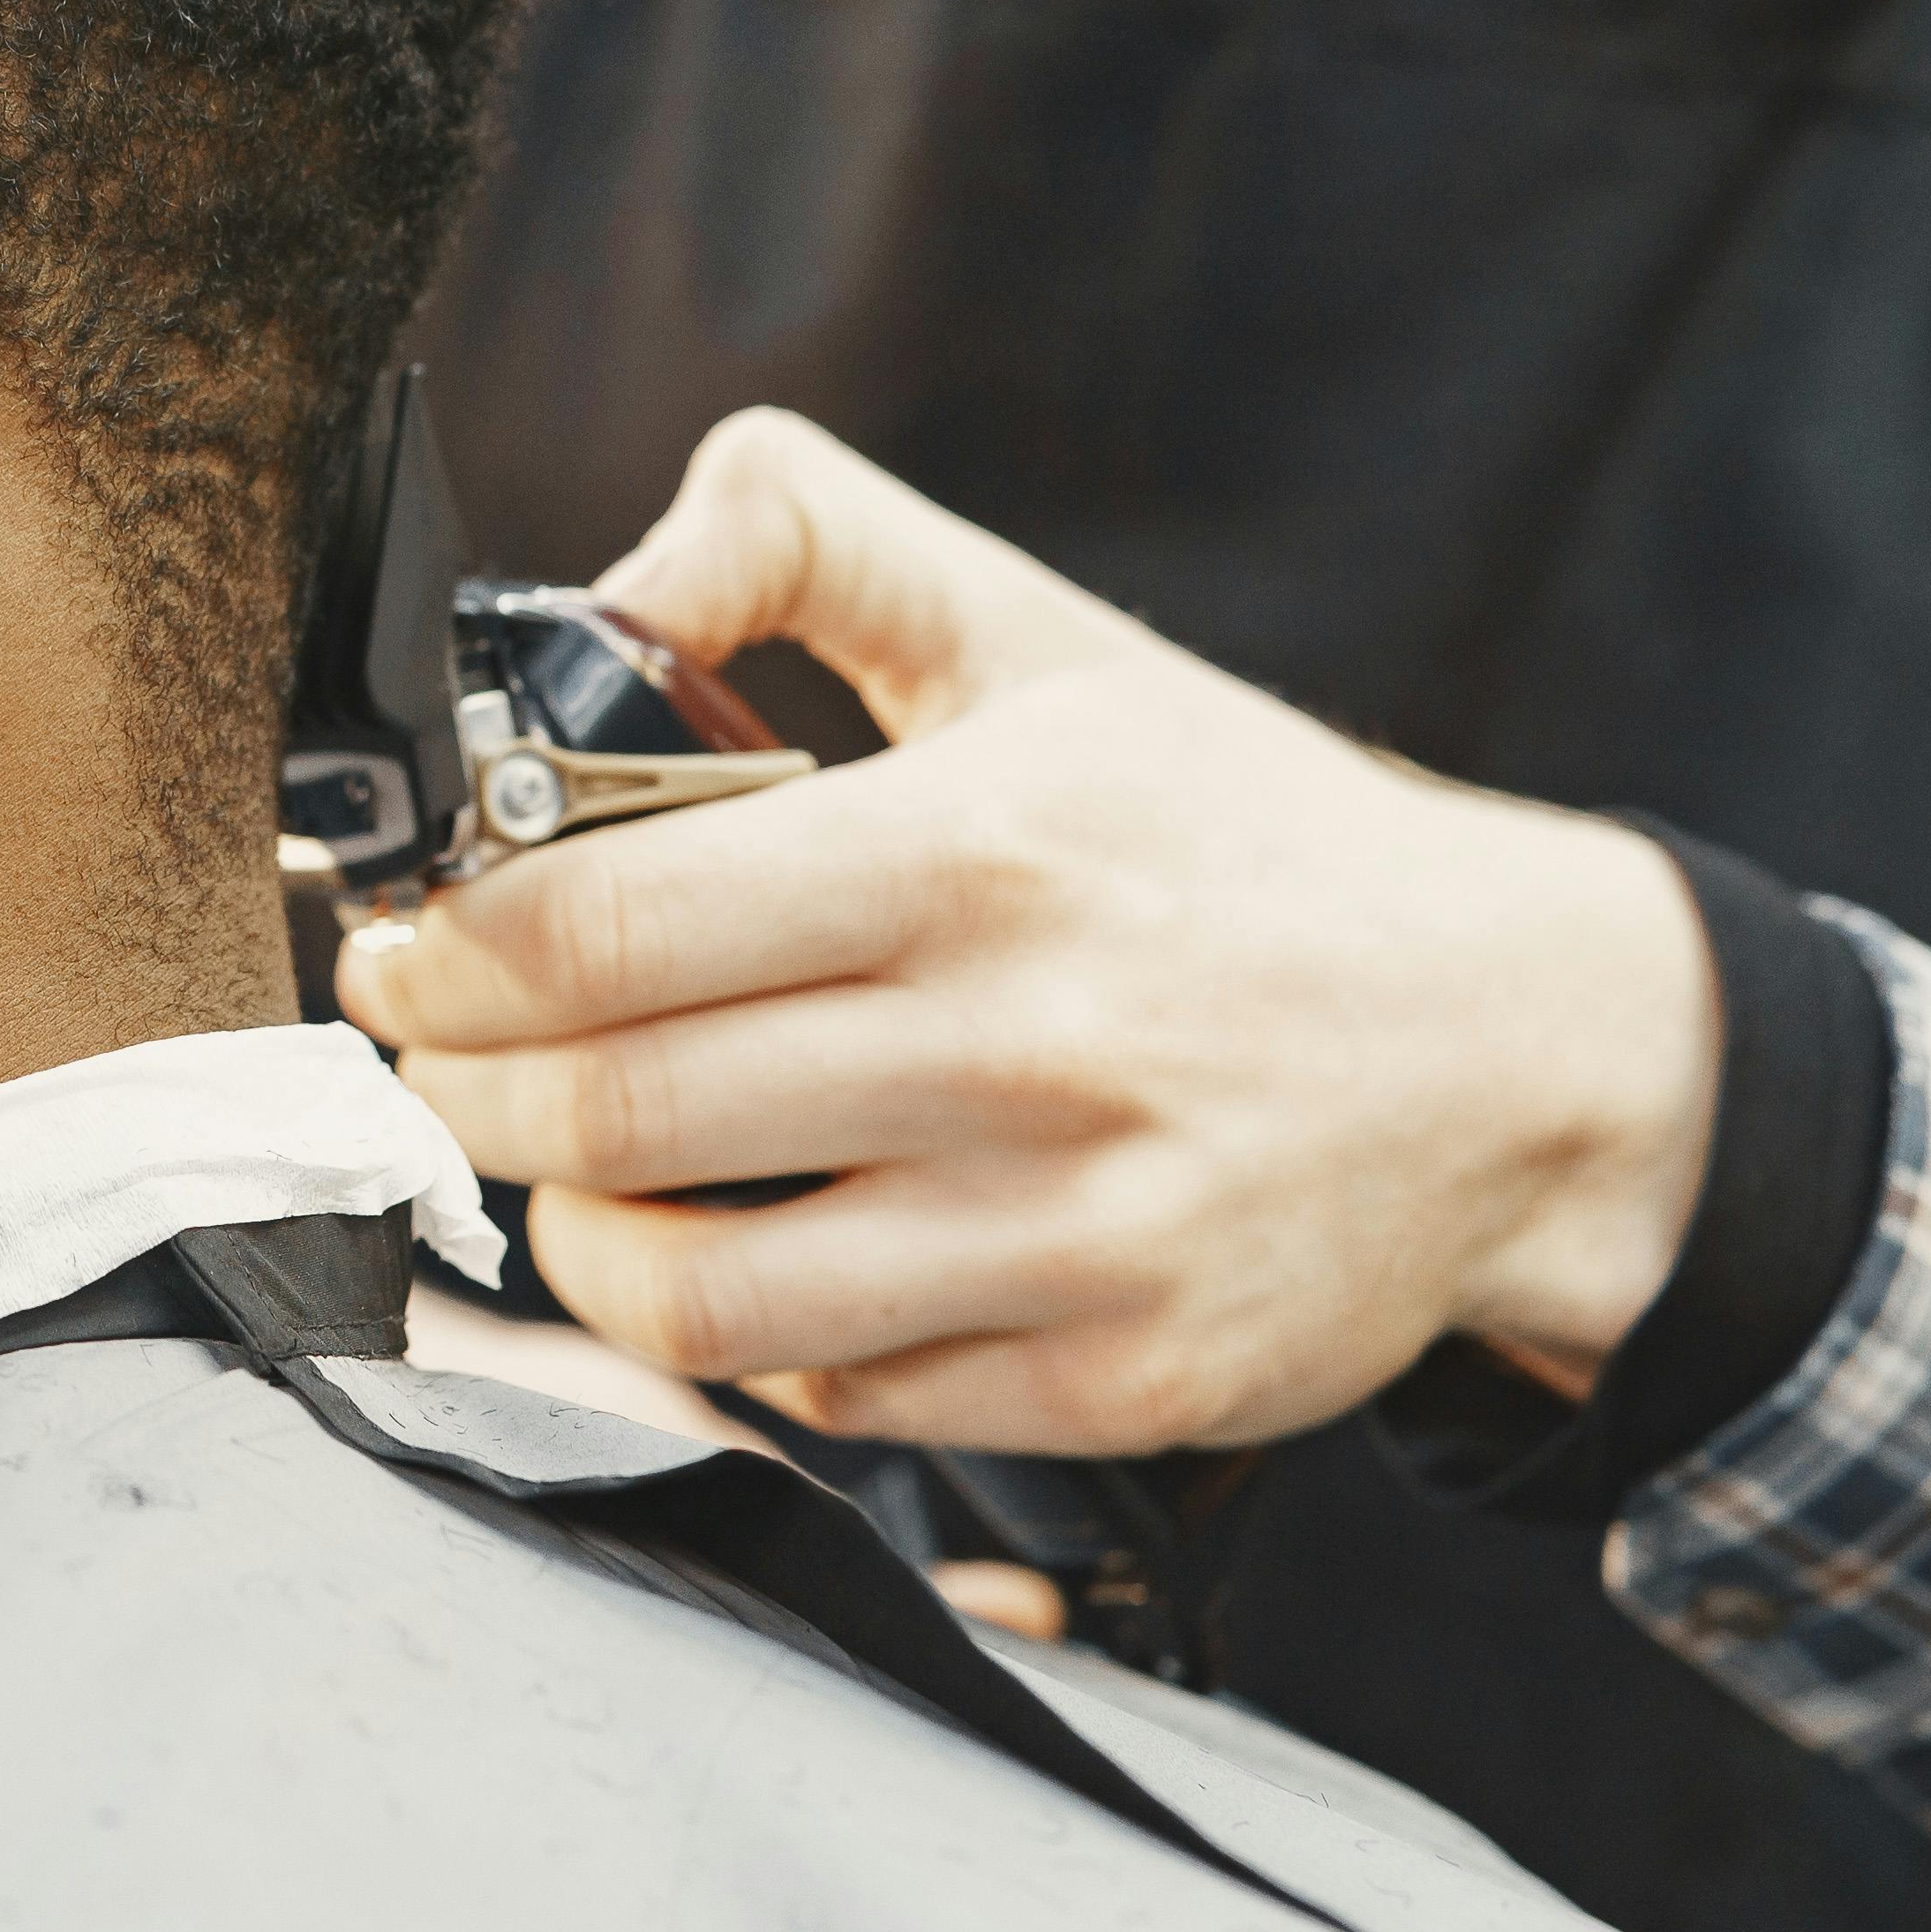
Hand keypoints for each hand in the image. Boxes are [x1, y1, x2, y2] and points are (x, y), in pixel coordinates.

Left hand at [337, 411, 1722, 1456]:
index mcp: (974, 850)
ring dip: (576, 1240)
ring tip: (571, 1173)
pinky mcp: (1120, 1379)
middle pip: (612, 1117)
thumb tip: (606, 583)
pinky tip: (752, 1254)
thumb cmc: (1238, 835)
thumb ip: (803, 537)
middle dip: (467, 1095)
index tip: (404, 953)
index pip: (599, 927)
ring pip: (696, 1298)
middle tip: (445, 1065)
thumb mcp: (1032, 633)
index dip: (446, 955)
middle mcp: (1024, 1051)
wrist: (1526, 1046)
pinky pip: (834, 1394)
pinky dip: (750, 1338)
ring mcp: (1077, 1237)